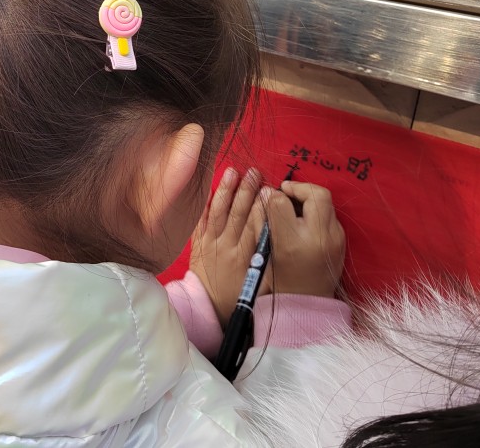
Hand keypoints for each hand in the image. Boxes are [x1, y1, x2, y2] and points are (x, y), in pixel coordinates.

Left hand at [190, 168, 269, 326]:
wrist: (209, 307)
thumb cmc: (240, 294)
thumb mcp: (261, 280)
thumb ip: (269, 258)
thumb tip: (281, 236)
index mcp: (246, 257)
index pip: (256, 226)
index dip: (263, 207)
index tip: (270, 190)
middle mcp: (227, 247)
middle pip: (238, 214)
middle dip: (247, 191)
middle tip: (255, 173)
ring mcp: (210, 244)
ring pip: (218, 213)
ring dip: (226, 191)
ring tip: (233, 172)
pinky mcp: (197, 244)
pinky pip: (200, 221)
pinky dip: (205, 205)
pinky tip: (211, 189)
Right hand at [265, 181, 345, 298]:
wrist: (306, 301)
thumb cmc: (279, 276)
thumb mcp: (266, 247)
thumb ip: (265, 216)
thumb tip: (269, 192)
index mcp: (293, 241)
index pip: (284, 202)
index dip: (278, 193)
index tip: (272, 195)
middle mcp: (320, 238)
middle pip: (318, 195)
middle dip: (301, 188)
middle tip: (286, 192)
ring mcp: (336, 239)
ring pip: (326, 203)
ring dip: (309, 199)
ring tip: (294, 206)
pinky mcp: (342, 241)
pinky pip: (329, 215)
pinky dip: (316, 211)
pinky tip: (305, 221)